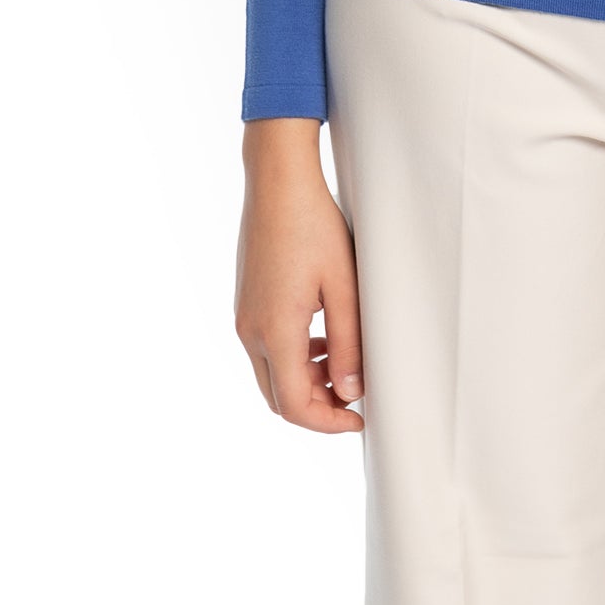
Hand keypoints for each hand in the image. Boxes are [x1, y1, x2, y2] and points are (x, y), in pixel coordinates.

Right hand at [234, 119, 364, 433]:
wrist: (278, 181)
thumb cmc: (314, 225)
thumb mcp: (342, 285)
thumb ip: (348, 343)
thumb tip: (351, 391)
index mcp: (275, 331)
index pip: (294, 406)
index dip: (328, 422)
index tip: (359, 418)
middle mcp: (251, 331)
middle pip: (278, 397)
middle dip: (317, 407)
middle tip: (354, 396)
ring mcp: (244, 316)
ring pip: (272, 373)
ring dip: (306, 381)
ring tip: (343, 362)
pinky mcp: (246, 303)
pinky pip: (267, 348)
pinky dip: (294, 356)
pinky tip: (322, 336)